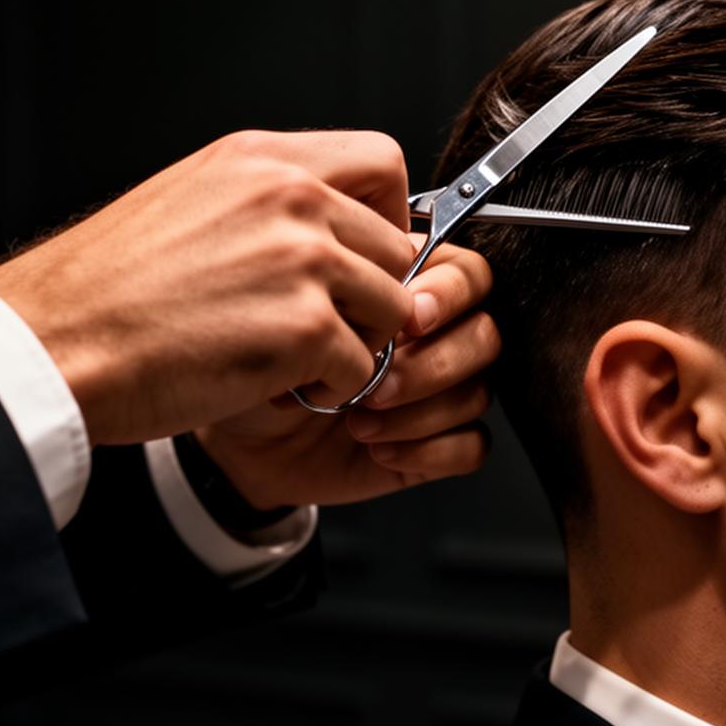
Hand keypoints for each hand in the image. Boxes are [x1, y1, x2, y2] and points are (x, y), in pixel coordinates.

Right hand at [0, 130, 416, 444]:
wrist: (54, 341)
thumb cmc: (104, 290)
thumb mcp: (186, 202)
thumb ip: (263, 204)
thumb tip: (326, 228)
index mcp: (260, 159)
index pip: (381, 162)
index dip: (388, 215)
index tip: (366, 253)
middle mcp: (290, 198)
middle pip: (398, 246)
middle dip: (374, 294)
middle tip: (329, 327)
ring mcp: (303, 262)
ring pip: (392, 309)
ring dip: (357, 345)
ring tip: (299, 362)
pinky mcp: (304, 329)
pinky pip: (363, 367)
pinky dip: (331, 390)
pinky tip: (280, 387)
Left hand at [194, 239, 497, 507]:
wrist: (239, 436)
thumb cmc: (264, 361)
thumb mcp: (290, 307)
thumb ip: (344, 281)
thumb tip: (381, 285)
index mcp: (408, 289)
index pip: (469, 275)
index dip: (451, 294)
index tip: (411, 315)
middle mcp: (432, 338)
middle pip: (486, 335)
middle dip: (432, 363)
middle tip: (379, 382)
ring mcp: (437, 392)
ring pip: (478, 393)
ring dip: (421, 410)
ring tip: (362, 419)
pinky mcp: (436, 443)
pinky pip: (471, 446)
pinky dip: (429, 450)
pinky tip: (381, 448)